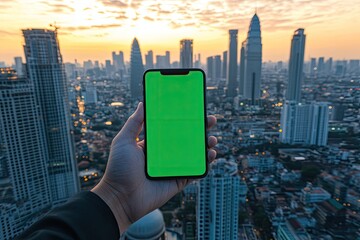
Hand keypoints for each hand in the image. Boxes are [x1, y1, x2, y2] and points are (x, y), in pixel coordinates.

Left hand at [91, 102, 216, 232]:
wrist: (121, 198)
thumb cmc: (119, 169)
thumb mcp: (124, 141)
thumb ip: (134, 123)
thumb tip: (142, 104)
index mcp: (153, 144)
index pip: (172, 129)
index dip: (184, 120)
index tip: (194, 110)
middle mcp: (165, 155)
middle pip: (187, 140)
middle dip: (200, 130)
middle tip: (211, 120)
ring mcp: (173, 168)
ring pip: (194, 155)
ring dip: (206, 146)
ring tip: (212, 139)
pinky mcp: (178, 181)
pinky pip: (195, 171)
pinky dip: (205, 163)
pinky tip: (210, 155)